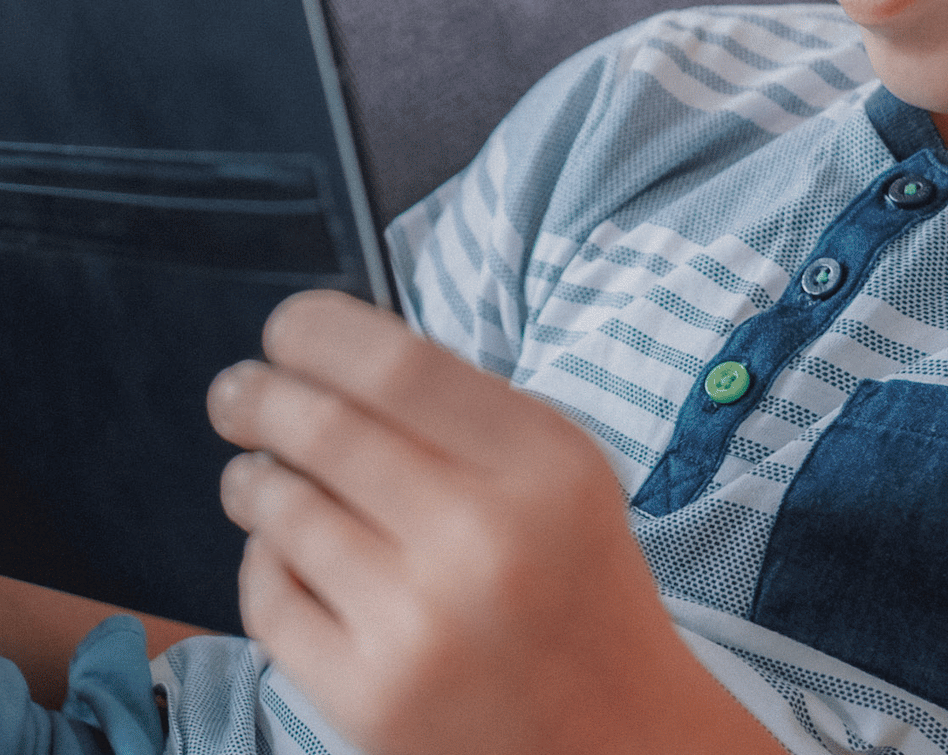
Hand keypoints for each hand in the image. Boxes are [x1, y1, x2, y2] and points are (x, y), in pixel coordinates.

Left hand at [208, 290, 779, 754]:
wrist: (615, 734)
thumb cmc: (577, 581)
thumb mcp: (562, 470)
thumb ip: (464, 411)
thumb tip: (328, 353)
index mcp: (542, 464)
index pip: (397, 366)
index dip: (317, 332)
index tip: (286, 329)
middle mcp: (481, 540)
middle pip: (322, 428)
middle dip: (258, 397)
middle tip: (237, 393)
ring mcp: (418, 626)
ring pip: (283, 510)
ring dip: (252, 479)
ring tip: (254, 475)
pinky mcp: (367, 699)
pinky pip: (269, 599)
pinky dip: (263, 560)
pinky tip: (284, 551)